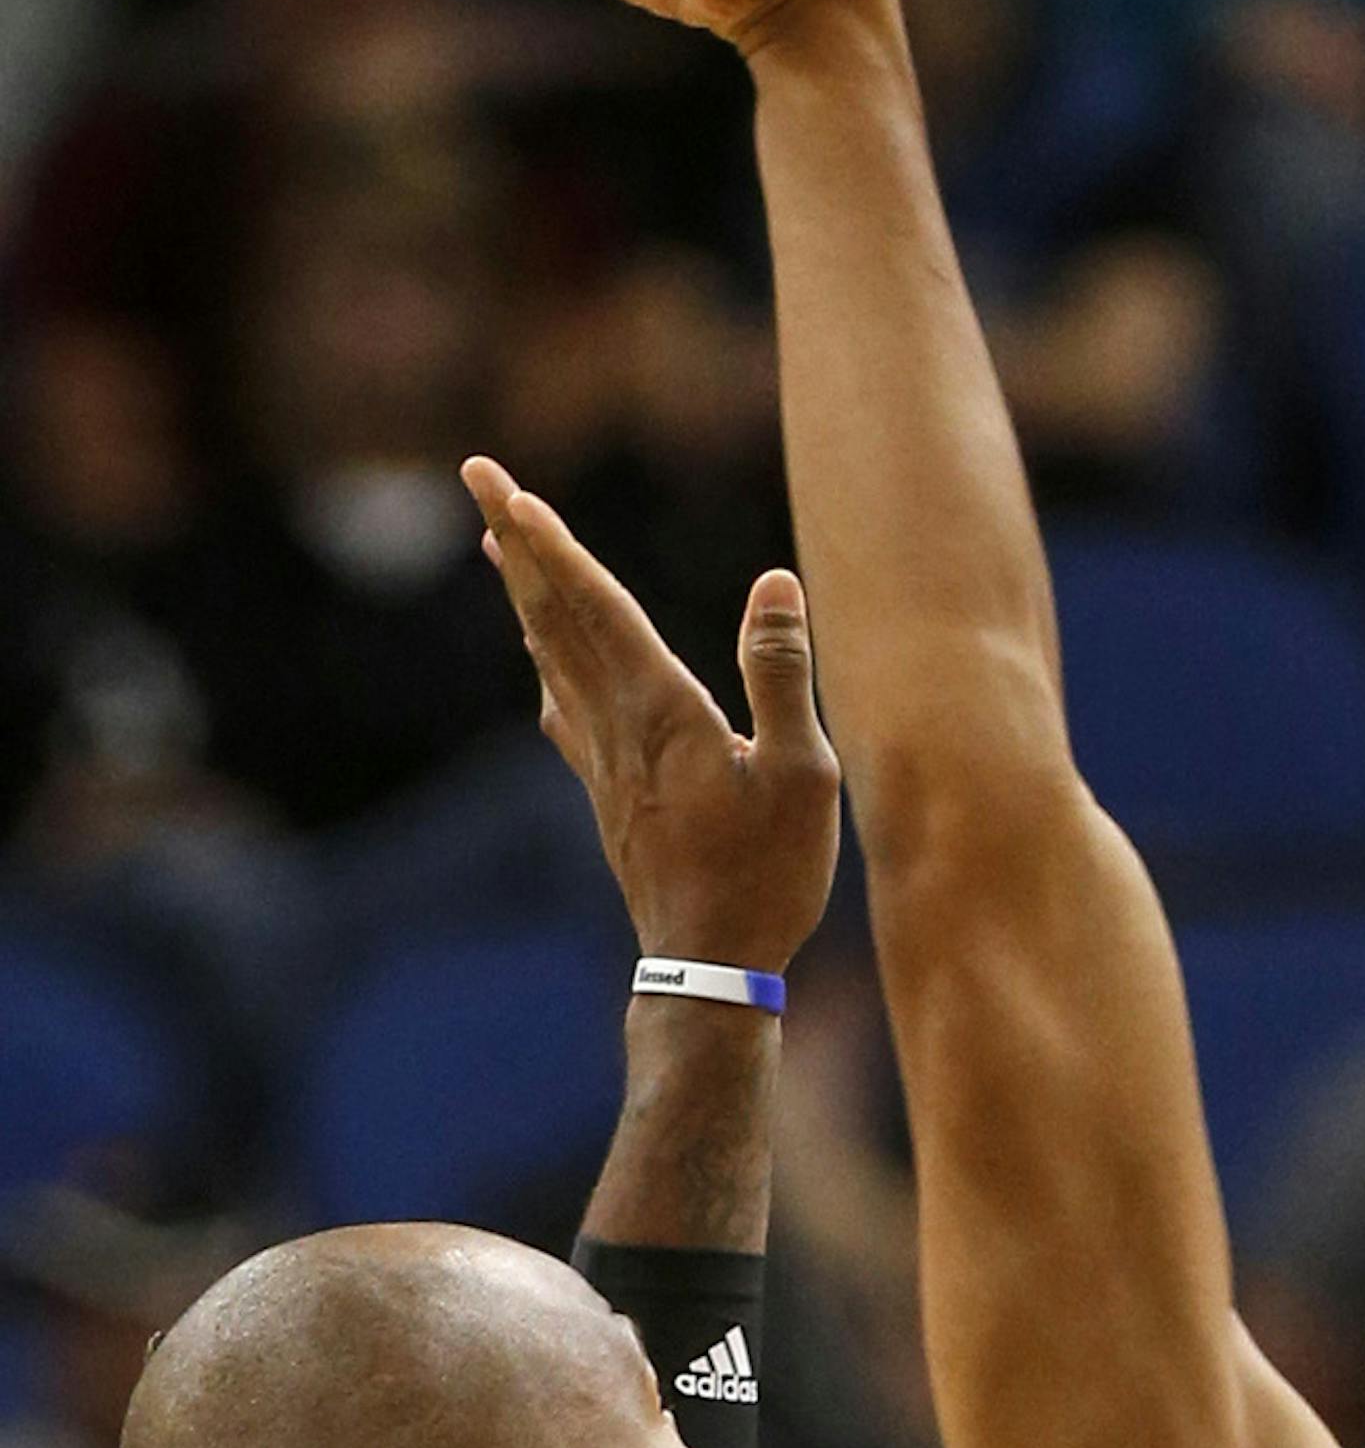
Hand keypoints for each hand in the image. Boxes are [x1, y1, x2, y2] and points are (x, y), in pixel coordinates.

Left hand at [465, 458, 838, 971]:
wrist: (708, 968)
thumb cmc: (765, 875)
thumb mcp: (801, 773)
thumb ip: (781, 674)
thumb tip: (776, 581)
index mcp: (661, 711)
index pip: (595, 606)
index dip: (551, 546)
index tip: (505, 492)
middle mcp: (617, 727)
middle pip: (555, 618)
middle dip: (517, 545)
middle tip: (478, 480)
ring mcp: (605, 764)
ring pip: (551, 657)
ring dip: (524, 594)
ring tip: (498, 547)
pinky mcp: (609, 796)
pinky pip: (564, 709)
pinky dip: (546, 664)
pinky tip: (540, 665)